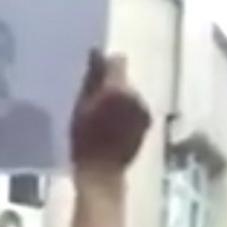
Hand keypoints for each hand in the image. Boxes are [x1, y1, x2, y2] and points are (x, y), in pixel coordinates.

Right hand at [71, 51, 150, 171]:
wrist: (102, 172)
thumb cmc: (84, 140)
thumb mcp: (80, 108)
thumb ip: (90, 79)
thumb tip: (96, 54)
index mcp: (117, 88)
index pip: (117, 61)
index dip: (105, 66)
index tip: (94, 76)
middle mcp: (135, 94)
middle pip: (124, 79)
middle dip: (112, 85)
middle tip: (96, 102)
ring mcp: (143, 109)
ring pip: (130, 94)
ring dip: (120, 100)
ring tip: (105, 117)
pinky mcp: (147, 122)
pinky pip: (135, 108)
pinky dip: (127, 112)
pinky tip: (115, 127)